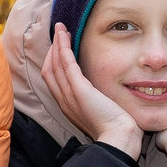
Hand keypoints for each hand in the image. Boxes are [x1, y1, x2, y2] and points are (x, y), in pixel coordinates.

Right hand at [42, 23, 145, 157]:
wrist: (118, 139)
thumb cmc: (115, 129)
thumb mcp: (101, 113)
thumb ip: (96, 101)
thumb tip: (101, 93)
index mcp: (68, 106)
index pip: (53, 80)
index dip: (53, 61)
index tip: (60, 48)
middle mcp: (64, 100)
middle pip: (49, 70)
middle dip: (52, 50)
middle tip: (58, 33)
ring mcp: (69, 95)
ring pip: (54, 64)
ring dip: (56, 44)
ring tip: (60, 28)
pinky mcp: (78, 89)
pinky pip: (66, 64)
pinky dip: (63, 48)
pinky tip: (65, 36)